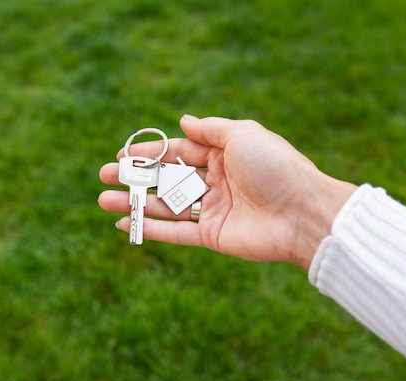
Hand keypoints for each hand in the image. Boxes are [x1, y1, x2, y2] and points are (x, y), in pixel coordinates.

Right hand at [98, 115, 356, 268]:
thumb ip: (210, 130)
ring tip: (103, 200)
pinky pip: (175, 233)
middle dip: (134, 177)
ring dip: (134, 203)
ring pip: (165, 207)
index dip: (149, 152)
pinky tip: (125, 223)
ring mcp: (212, 210)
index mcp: (223, 155)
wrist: (302, 212)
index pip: (177, 151)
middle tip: (105, 176)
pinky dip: (150, 228)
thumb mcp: (242, 135)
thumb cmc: (276, 167)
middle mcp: (215, 182)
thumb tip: (184, 120)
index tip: (122, 154)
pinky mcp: (211, 237)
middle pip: (166, 179)